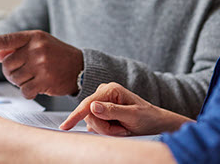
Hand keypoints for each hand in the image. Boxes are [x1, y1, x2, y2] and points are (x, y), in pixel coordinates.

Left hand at [0, 30, 82, 98]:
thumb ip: (16, 48)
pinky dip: (27, 91)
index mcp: (32, 37)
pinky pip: (24, 90)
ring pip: (14, 78)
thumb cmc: (56, 54)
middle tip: (21, 71)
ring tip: (30, 78)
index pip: (6, 39)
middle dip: (9, 71)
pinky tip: (36, 86)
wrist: (80, 67)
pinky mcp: (45, 81)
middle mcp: (36, 49)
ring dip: (18, 82)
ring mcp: (41, 65)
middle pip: (7, 65)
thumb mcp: (38, 44)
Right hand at [59, 82, 192, 135]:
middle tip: (121, 130)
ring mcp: (101, 101)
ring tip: (121, 128)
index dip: (76, 116)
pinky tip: (117, 128)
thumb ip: (112, 111)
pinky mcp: (100, 110)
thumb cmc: (146, 117)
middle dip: (104, 127)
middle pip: (89, 115)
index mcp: (110, 89)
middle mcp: (103, 92)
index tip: (65, 127)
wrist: (154, 122)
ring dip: (106, 130)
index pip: (88, 104)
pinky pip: (94, 123)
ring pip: (91, 121)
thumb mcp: (132, 116)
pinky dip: (105, 130)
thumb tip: (93, 106)